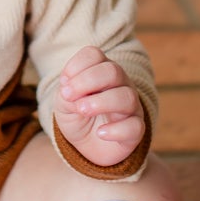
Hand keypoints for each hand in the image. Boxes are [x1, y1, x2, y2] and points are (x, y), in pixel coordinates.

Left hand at [55, 45, 145, 167]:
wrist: (87, 145)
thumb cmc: (78, 115)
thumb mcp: (65, 102)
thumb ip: (67, 94)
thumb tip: (72, 93)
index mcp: (101, 71)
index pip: (95, 55)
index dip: (76, 65)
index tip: (63, 83)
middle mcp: (120, 84)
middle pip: (113, 71)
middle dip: (87, 81)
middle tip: (68, 96)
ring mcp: (131, 106)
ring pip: (126, 96)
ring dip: (100, 102)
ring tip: (82, 110)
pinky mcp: (135, 130)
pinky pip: (134, 126)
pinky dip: (116, 130)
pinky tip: (100, 133)